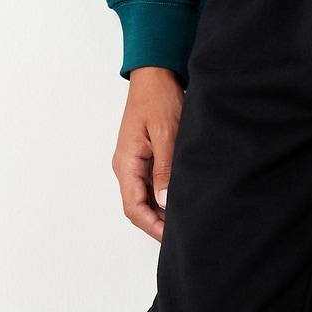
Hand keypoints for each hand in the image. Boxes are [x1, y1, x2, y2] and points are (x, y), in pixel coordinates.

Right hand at [113, 66, 183, 239]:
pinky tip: (181, 198)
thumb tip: (164, 201)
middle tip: (183, 232)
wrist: (155, 75)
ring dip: (161, 210)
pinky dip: (164, 196)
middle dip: (157, 223)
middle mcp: (127, 166)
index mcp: (126, 163)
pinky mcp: (145, 157)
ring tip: (185, 219)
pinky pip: (151, 185)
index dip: (152, 226)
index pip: (134, 207)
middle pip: (138, 207)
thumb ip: (164, 168)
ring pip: (145, 198)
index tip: (172, 236)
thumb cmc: (158, 98)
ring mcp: (135, 163)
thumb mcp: (165, 133)